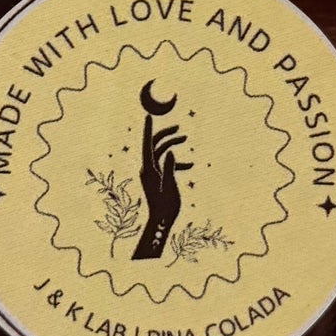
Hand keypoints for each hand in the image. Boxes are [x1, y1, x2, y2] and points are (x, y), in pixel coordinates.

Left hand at [133, 89, 190, 260]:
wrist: (161, 220)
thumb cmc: (165, 206)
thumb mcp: (169, 186)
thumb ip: (169, 168)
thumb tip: (169, 151)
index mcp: (148, 168)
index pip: (147, 144)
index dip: (148, 129)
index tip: (149, 116)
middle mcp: (148, 168)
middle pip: (154, 145)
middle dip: (166, 135)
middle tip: (178, 128)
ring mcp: (152, 172)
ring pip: (161, 152)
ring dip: (172, 144)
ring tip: (185, 138)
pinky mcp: (158, 176)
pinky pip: (165, 162)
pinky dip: (176, 161)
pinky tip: (189, 165)